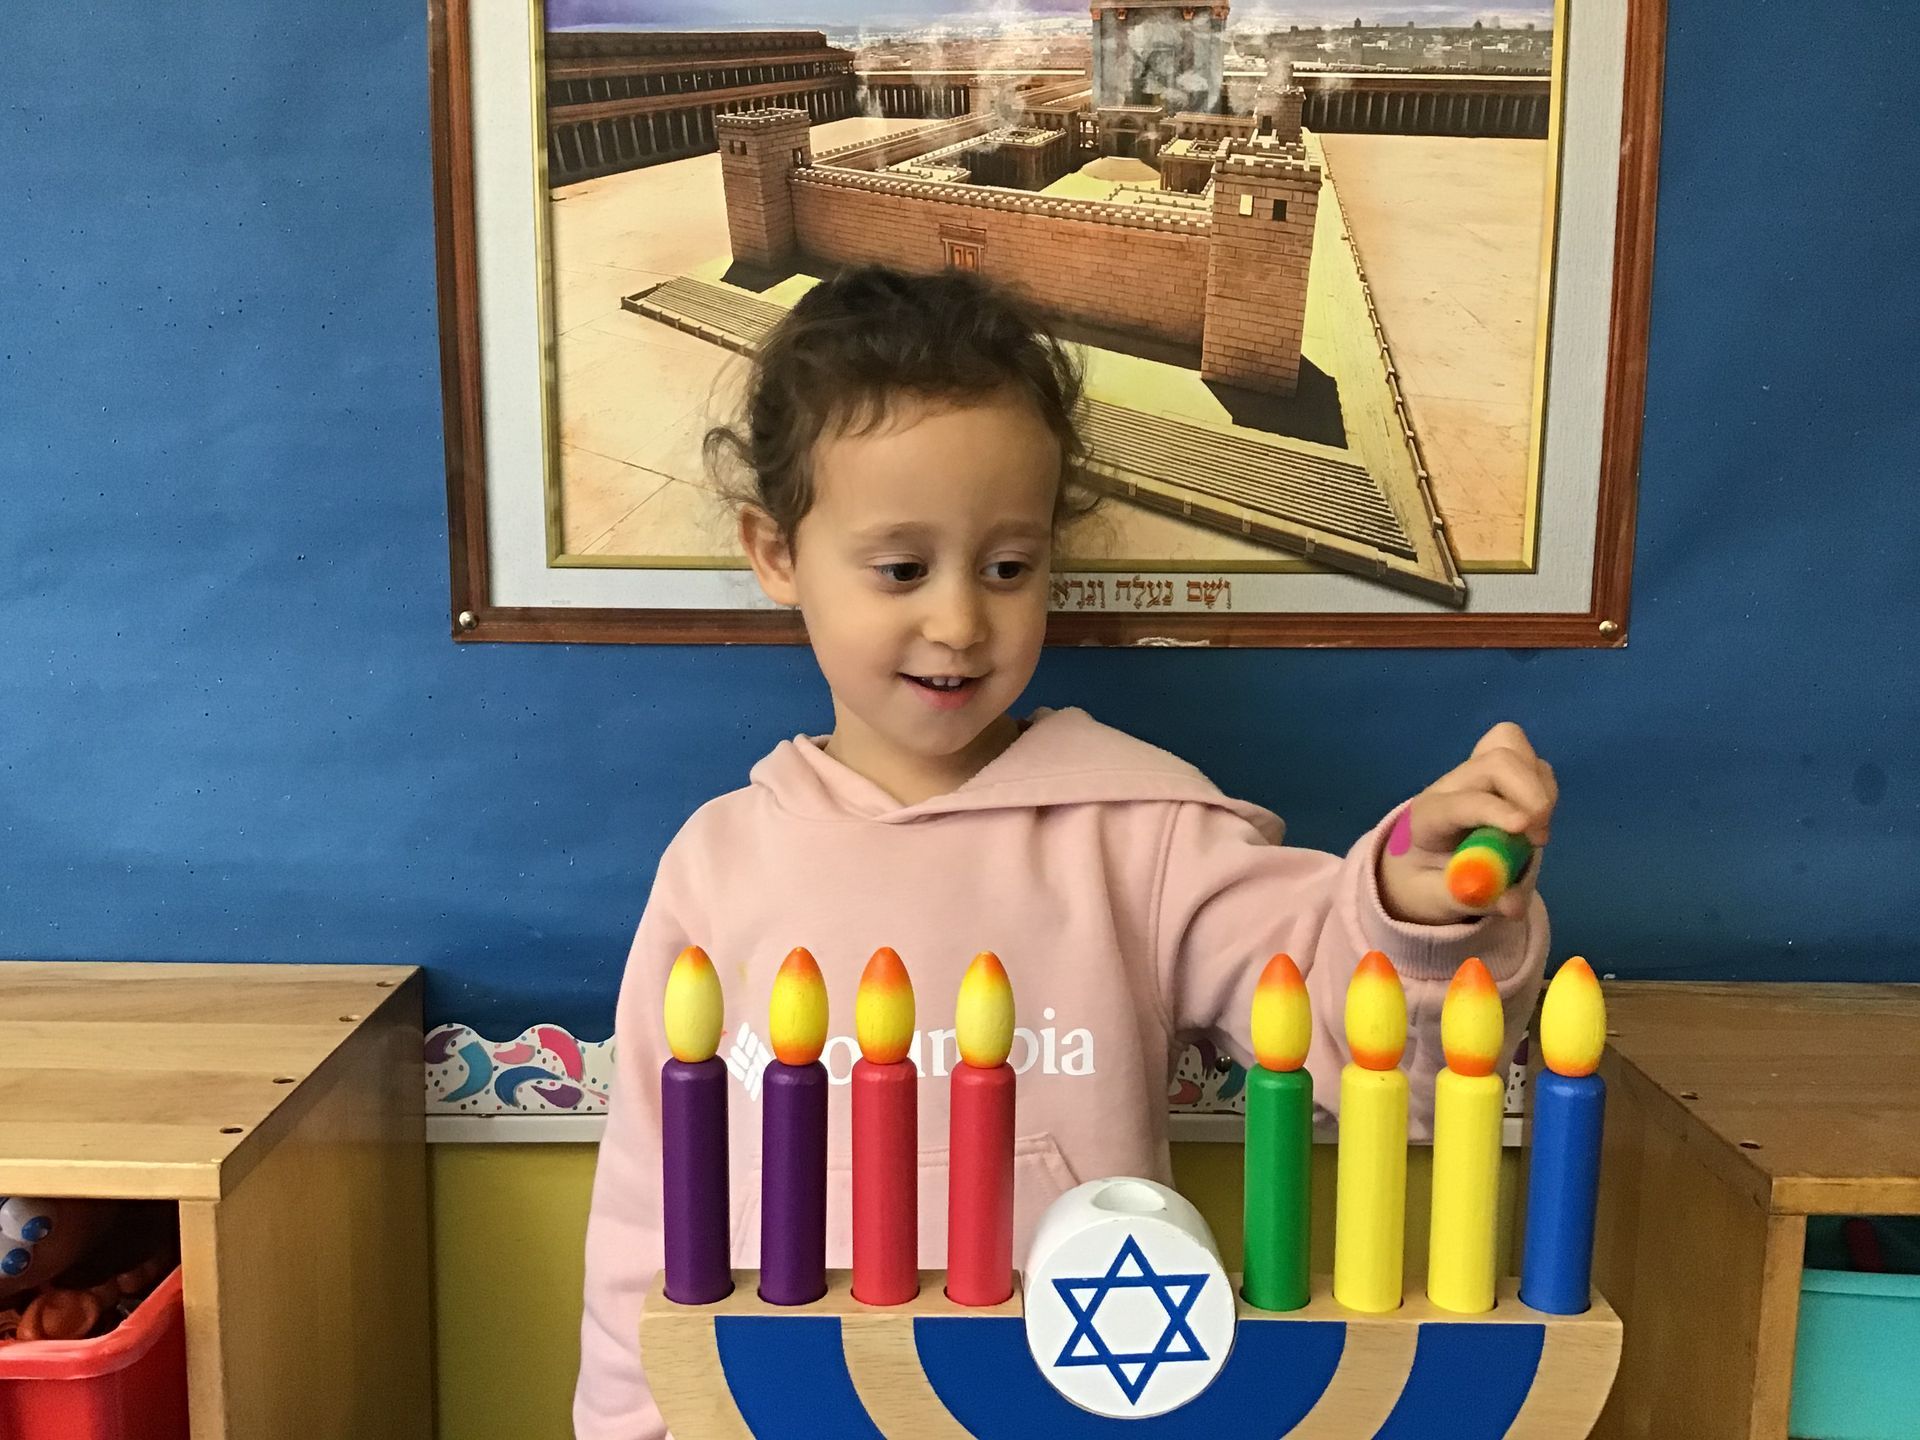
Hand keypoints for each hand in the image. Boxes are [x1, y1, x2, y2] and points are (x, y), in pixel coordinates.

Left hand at [1378, 722, 1555, 924]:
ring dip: (1539, 787)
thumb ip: (1473, 900)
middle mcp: (1452, 786)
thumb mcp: (1438, 900)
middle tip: (1540, 837)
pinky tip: (1537, 819)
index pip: (1461, 802)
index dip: (1492, 810)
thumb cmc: (1428, 882)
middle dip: (1529, 791)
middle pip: (1495, 760)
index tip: (1524, 828)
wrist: (1423, 864)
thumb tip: (1512, 904)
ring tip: (1537, 830)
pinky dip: (1545, 786)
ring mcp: (1477, 774)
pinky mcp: (1501, 773)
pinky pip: (1530, 761)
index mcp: (1428, 816)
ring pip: (1513, 749)